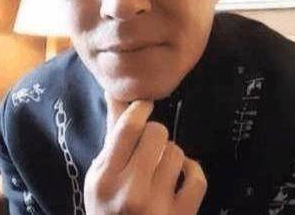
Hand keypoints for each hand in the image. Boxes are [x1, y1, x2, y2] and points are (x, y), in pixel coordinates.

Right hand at [83, 97, 206, 214]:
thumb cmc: (106, 210)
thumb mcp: (98, 177)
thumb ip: (111, 138)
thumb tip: (115, 92)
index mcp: (104, 179)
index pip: (127, 128)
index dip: (140, 109)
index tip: (144, 107)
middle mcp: (130, 191)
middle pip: (156, 134)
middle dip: (155, 134)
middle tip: (150, 144)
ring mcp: (157, 206)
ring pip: (176, 153)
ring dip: (171, 154)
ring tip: (161, 165)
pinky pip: (197, 177)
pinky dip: (192, 170)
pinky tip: (182, 174)